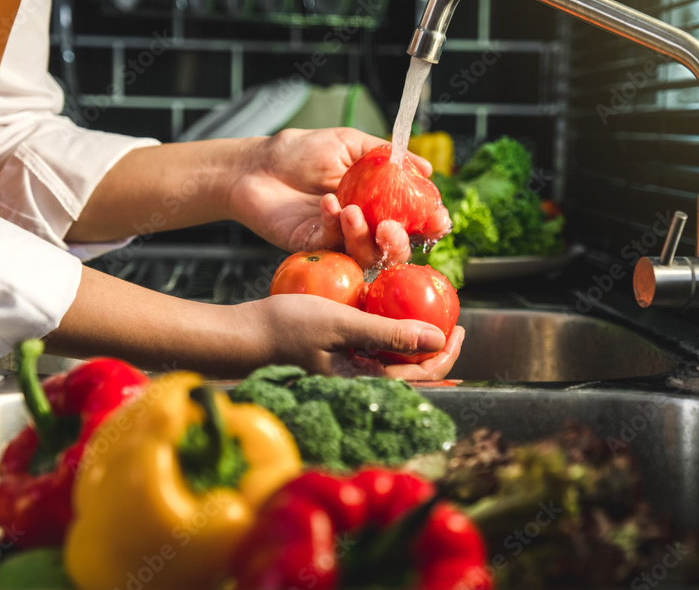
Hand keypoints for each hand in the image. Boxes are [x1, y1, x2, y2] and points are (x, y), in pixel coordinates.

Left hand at [231, 128, 451, 267]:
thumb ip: (385, 155)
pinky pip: (333, 246)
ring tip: (351, 210)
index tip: (438, 218)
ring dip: (363, 236)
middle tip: (389, 227)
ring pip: (365, 255)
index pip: (413, 220)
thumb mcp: (348, 144)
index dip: (430, 224)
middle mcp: (363, 226)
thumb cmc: (300, 152)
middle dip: (399, 243)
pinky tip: (326, 203)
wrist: (256, 165)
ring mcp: (339, 241)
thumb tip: (426, 168)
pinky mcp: (314, 249)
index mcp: (378, 202)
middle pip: (394, 249)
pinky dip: (332, 225)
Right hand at [254, 294, 464, 379]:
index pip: (422, 376)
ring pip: (392, 364)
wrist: (239, 337)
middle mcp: (359, 383)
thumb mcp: (341, 323)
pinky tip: (389, 315)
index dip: (447, 355)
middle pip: (412, 374)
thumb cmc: (285, 328)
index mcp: (365, 382)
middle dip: (436, 350)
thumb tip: (437, 340)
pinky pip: (372, 353)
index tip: (459, 328)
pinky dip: (388, 336)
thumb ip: (388, 333)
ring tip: (427, 317)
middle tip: (451, 321)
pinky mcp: (334, 361)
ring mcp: (346, 374)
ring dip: (413, 343)